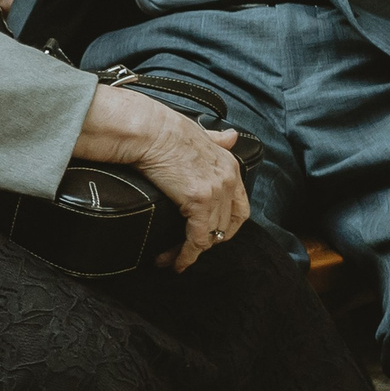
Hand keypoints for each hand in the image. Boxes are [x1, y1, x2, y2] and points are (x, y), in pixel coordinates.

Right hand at [74, 83, 250, 273]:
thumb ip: (218, 139)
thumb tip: (232, 136)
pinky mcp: (199, 200)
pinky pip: (196, 238)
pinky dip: (186, 254)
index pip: (240, 207)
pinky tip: (174, 261)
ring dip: (191, 252)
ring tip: (171, 259)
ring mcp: (216, 191)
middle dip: (207, 242)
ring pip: (210, 235)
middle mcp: (228, 179)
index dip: (228, 227)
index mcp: (230, 165)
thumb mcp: (200, 133)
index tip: (213, 237)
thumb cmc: (165, 128)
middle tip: (187, 251)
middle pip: (224, 225)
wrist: (149, 129)